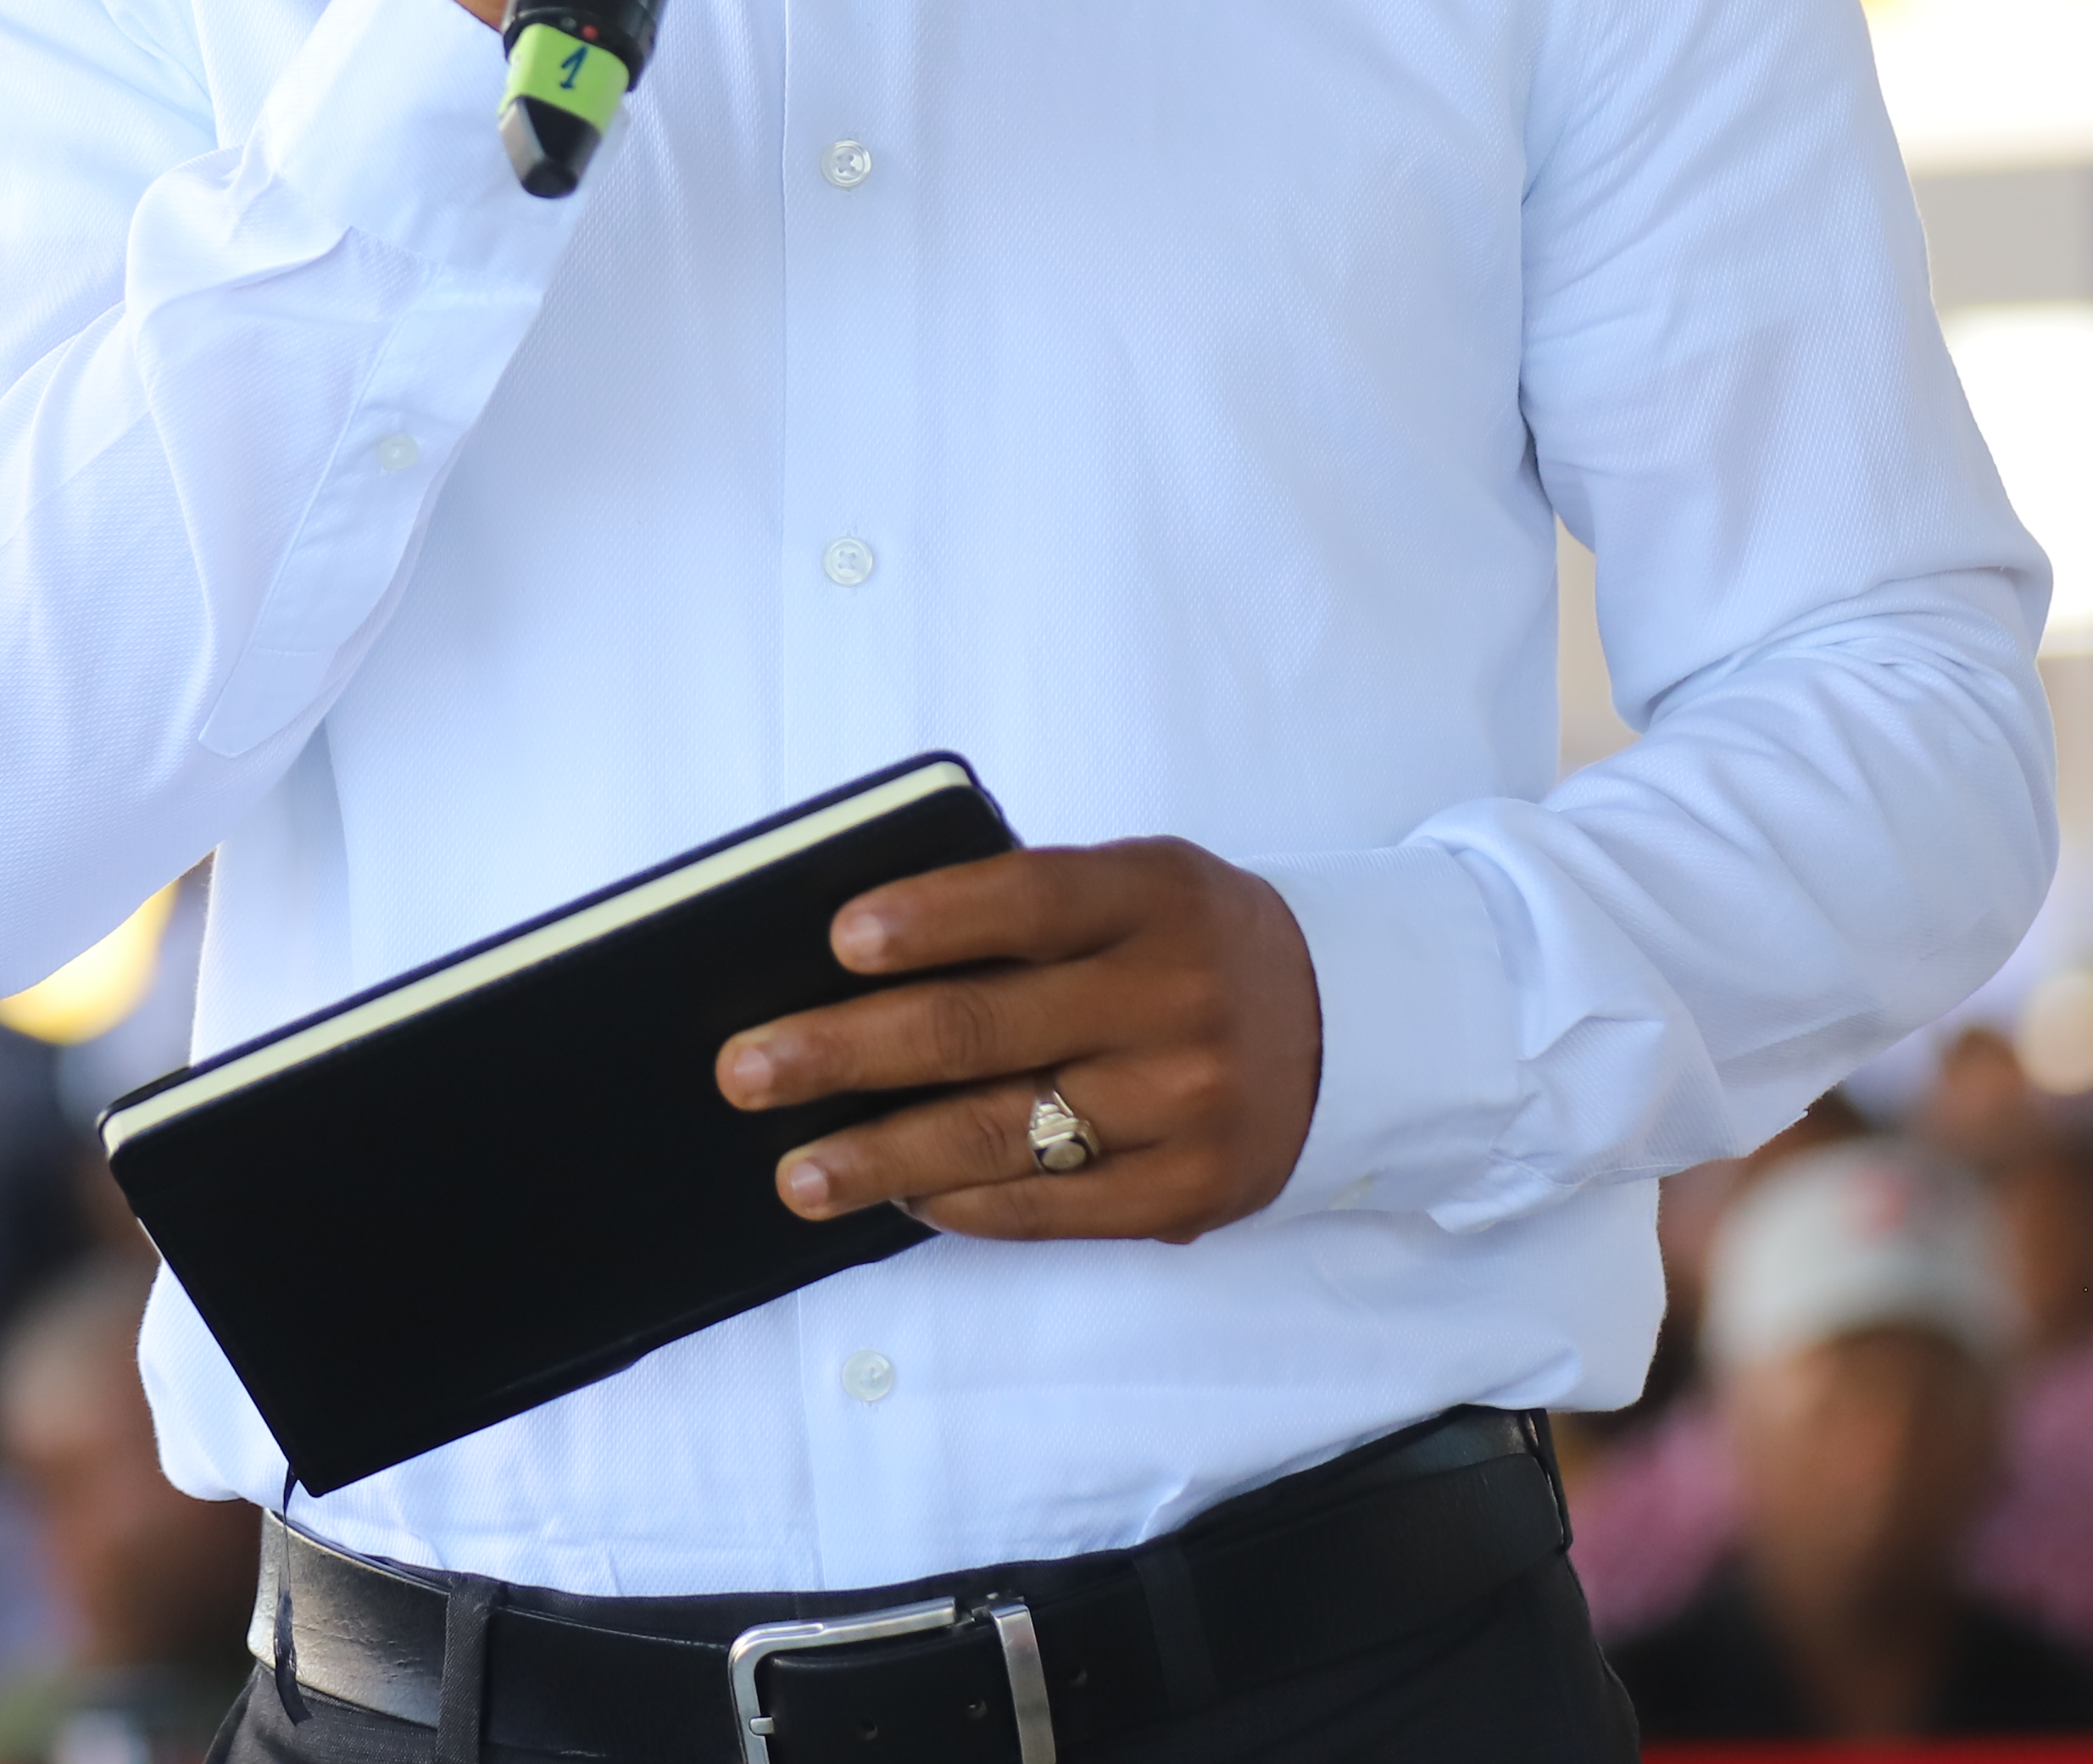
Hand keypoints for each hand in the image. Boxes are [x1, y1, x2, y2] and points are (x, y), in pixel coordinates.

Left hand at [715, 839, 1325, 1243]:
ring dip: (880, 1158)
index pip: (1028, 900)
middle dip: (845, 1053)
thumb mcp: (1134, 884)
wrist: (1346, 1023)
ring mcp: (1186, 1102)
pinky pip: (1053, 1208)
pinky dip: (964, 1204)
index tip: (837, 941)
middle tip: (746, 1071)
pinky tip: (899, 1198)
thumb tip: (855, 965)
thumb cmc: (1186, 940)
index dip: (931, 920)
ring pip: (1002, 1135)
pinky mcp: (1193, 1189)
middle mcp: (1173, 998)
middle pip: (982, 1029)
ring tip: (797, 1173)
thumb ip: (1024, 911)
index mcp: (1151, 896)